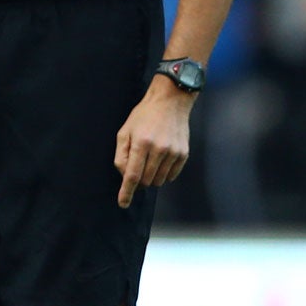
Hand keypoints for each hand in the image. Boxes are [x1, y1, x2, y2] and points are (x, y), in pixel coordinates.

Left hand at [114, 78, 192, 207]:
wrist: (171, 102)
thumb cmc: (144, 116)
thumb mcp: (125, 131)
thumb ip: (121, 155)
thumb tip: (125, 177)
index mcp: (142, 143)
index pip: (133, 175)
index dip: (127, 192)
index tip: (123, 204)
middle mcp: (159, 149)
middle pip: (146, 181)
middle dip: (139, 179)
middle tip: (138, 164)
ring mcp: (173, 152)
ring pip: (159, 181)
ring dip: (151, 177)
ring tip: (150, 159)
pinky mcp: (183, 154)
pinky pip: (171, 176)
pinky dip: (163, 174)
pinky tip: (161, 159)